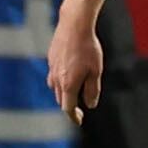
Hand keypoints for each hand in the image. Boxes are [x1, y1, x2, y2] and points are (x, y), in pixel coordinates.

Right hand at [45, 7, 103, 121]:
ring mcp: (52, 69)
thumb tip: (89, 104)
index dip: (73, 117)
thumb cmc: (88, 48)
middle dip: (69, 106)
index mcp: (68, 84)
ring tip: (75, 92)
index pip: (67, 108)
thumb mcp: (96, 71)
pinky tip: (70, 74)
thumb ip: (92, 90)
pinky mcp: (51, 59)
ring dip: (64, 94)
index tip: (79, 121)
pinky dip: (61, 81)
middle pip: (61, 100)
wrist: (74, 26)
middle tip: (80, 110)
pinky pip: (54, 75)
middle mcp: (57, 79)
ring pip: (55, 88)